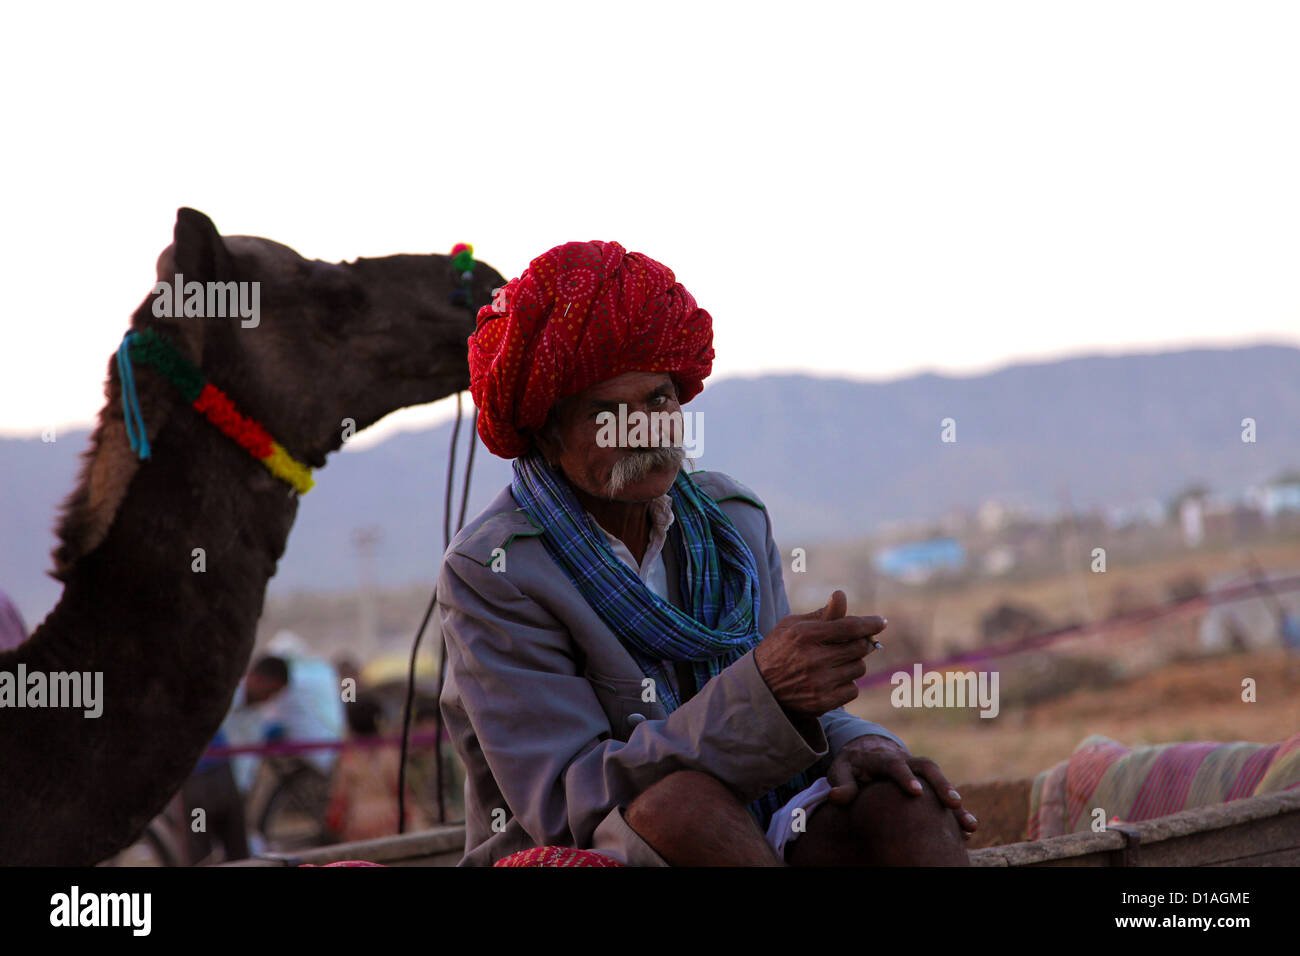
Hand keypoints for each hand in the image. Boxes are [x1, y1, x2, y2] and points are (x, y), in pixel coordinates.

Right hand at [753, 590, 883, 716]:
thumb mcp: (793, 626)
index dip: (870, 624)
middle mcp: (813, 659)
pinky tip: (831, 680)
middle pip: (859, 648)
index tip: (881, 622)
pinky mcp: (823, 702)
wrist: (760, 688)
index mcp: (805, 635)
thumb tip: (841, 595)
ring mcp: (819, 683)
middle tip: (853, 643)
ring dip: (853, 663)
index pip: (849, 627)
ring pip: (859, 669)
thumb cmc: (779, 650)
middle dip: (861, 643)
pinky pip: (853, 690)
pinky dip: (847, 684)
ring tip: (835, 663)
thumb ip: (821, 614)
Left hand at [826, 735, 978, 837]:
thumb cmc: (852, 765)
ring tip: (969, 825)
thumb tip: (838, 797)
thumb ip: (840, 782)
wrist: (866, 751)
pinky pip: (943, 796)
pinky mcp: (926, 783)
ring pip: (941, 782)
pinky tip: (967, 831)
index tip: (916, 792)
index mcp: (882, 757)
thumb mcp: (840, 769)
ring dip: (955, 802)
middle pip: (927, 767)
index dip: (905, 776)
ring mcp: (918, 772)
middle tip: (953, 803)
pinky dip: (955, 813)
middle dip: (942, 784)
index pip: (894, 763)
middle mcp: (905, 761)